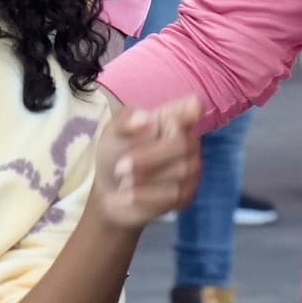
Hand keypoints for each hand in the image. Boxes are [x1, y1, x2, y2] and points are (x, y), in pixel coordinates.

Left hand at [88, 96, 204, 231]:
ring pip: (180, 170)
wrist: (108, 192)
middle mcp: (187, 140)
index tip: (182, 114)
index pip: (193, 107)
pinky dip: (147, 195)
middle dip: (149, 157)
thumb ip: (125, 123)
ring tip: (123, 182)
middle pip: (182, 143)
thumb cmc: (114, 155)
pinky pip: (175, 193)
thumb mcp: (111, 135)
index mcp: (171, 118)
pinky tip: (129, 195)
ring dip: (145, 178)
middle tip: (120, 167)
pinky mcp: (187, 193)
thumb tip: (145, 117)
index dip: (192, 109)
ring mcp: (191, 167)